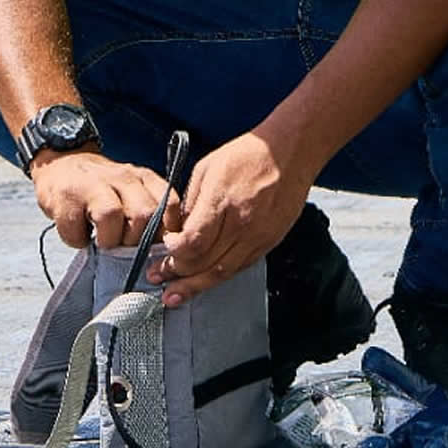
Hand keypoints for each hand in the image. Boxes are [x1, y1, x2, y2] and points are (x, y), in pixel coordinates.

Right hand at [32, 149, 167, 248]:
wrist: (61, 164)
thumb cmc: (100, 190)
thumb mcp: (131, 194)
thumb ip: (150, 214)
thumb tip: (165, 248)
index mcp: (143, 178)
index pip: (170, 204)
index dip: (165, 233)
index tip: (154, 246)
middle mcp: (122, 176)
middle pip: (144, 213)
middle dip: (134, 240)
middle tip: (122, 244)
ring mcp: (93, 183)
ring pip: (112, 216)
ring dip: (107, 239)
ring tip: (101, 241)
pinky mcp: (67, 196)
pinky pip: (78, 228)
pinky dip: (78, 240)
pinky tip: (79, 234)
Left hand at [149, 131, 312, 307]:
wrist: (289, 153)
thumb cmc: (247, 155)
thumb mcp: (207, 169)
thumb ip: (190, 203)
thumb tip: (177, 230)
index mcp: (222, 200)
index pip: (193, 241)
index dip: (173, 252)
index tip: (163, 249)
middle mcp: (241, 223)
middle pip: (204, 262)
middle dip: (177, 274)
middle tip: (158, 278)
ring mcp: (258, 236)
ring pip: (222, 272)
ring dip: (196, 286)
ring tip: (175, 294)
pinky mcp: (269, 242)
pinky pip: (240, 267)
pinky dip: (219, 277)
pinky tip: (204, 281)